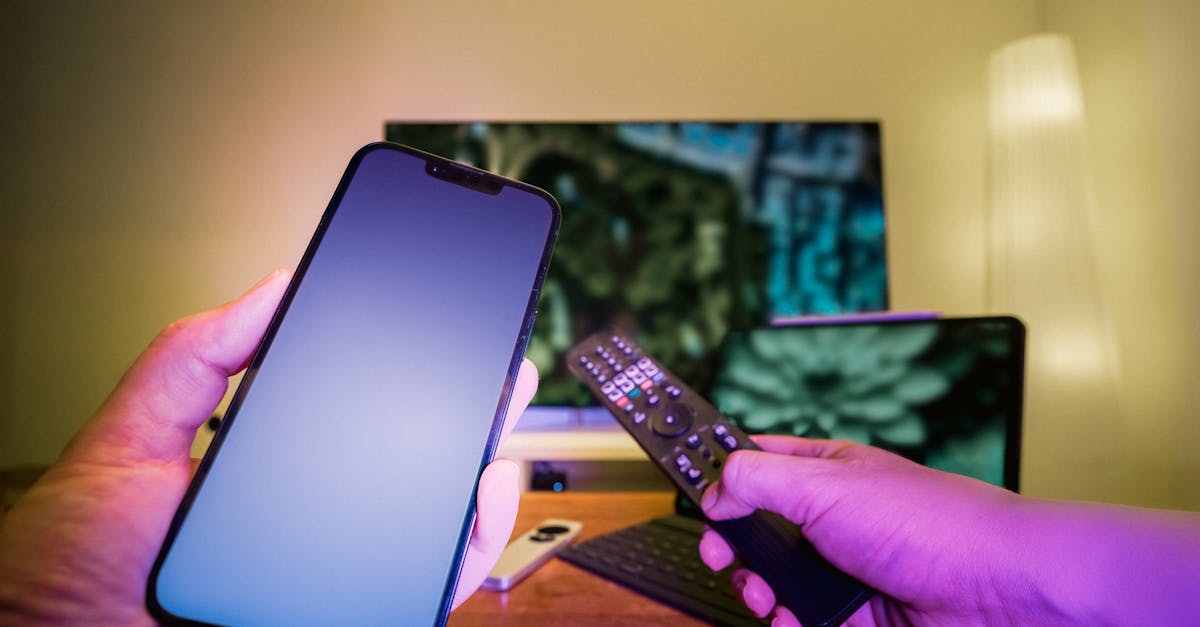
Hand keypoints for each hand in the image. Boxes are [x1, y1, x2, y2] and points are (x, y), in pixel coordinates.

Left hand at [0, 270, 535, 623]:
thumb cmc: (69, 567)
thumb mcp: (127, 437)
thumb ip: (193, 358)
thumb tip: (270, 289)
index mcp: (267, 468)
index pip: (348, 407)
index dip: (397, 364)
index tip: (428, 314)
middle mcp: (314, 515)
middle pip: (407, 453)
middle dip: (461, 397)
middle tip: (491, 346)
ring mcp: (340, 563)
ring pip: (435, 512)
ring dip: (483, 454)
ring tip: (501, 400)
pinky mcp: (362, 608)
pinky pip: (437, 578)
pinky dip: (477, 534)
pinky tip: (481, 485)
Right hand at [699, 435, 1199, 625]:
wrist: (997, 593)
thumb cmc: (928, 524)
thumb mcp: (825, 486)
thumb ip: (756, 482)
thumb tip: (712, 487)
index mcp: (825, 472)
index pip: (757, 464)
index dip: (720, 475)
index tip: (689, 489)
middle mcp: (832, 519)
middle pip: (756, 532)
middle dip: (732, 546)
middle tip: (721, 555)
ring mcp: (843, 569)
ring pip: (774, 583)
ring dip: (759, 592)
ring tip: (770, 598)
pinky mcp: (855, 616)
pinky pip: (800, 621)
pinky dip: (790, 624)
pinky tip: (798, 620)